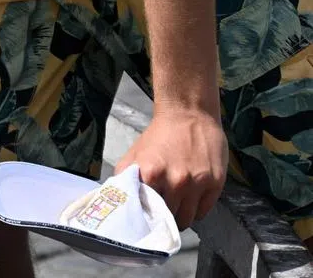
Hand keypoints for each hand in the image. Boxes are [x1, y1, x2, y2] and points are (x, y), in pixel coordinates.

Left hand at [116, 105, 227, 229]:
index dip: (145, 216)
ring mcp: (197, 184)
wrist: (188, 114)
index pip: (145, 212)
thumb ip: (123, 176)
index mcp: (150, 174)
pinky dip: (196, 211)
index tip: (145, 217)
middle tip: (162, 212)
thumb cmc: (159, 136)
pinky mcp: (215, 183)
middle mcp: (175, 182)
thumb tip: (118, 198)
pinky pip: (204, 212)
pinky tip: (190, 201)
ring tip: (176, 207)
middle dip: (163, 217)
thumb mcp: (135, 153)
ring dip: (180, 217)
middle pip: (168, 218)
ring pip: (187, 219)